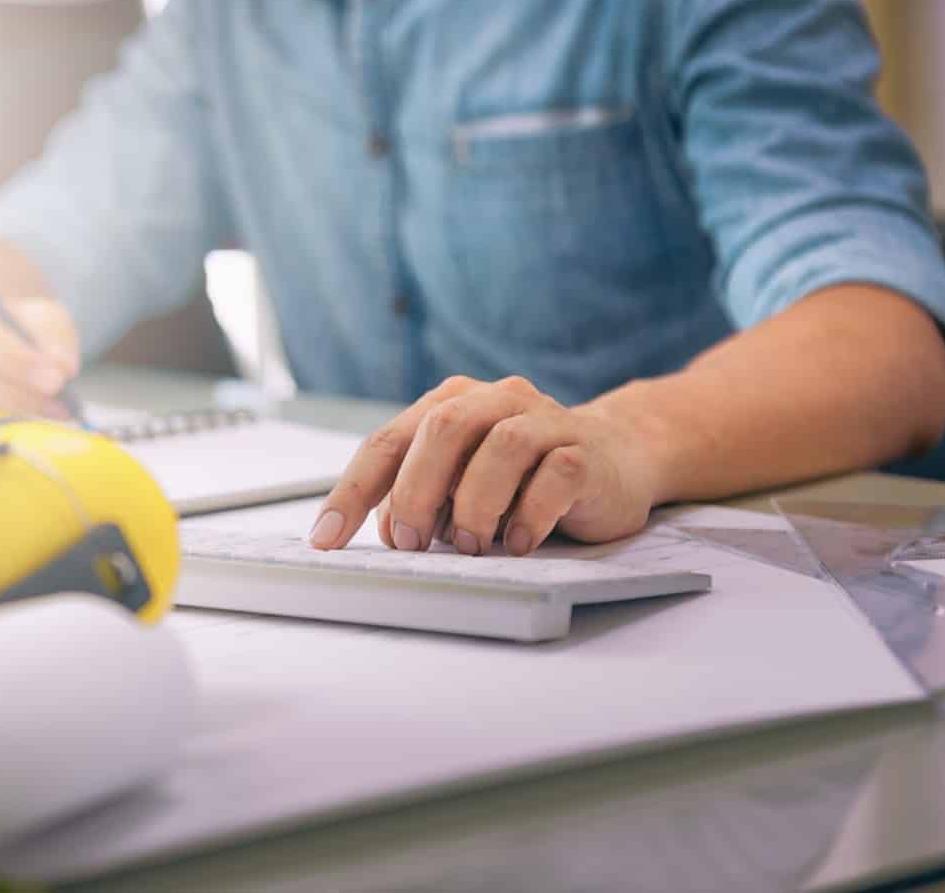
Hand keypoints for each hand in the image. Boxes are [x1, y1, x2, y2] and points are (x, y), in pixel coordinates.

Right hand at [0, 275, 79, 419]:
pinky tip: (13, 427)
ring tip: (42, 417)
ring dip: (2, 414)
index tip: (55, 379)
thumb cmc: (11, 330)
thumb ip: (55, 337)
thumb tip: (62, 366)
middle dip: (14, 392)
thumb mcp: (40, 320)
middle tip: (56, 405)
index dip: (16, 358)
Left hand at [308, 376, 658, 555]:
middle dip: (415, 492)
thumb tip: (384, 531)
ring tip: (471, 545)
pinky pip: (554, 477)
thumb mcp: (462, 481)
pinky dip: (528, 516)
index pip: (388, 440)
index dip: (352, 490)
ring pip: (500, 448)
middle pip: (442, 429)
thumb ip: (422, 494)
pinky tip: (518, 544)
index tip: (326, 537)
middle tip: (409, 542)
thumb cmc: (523, 475)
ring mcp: (545, 420)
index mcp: (452, 402)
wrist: (618, 457)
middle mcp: (496, 400)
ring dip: (475, 506)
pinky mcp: (586, 452)